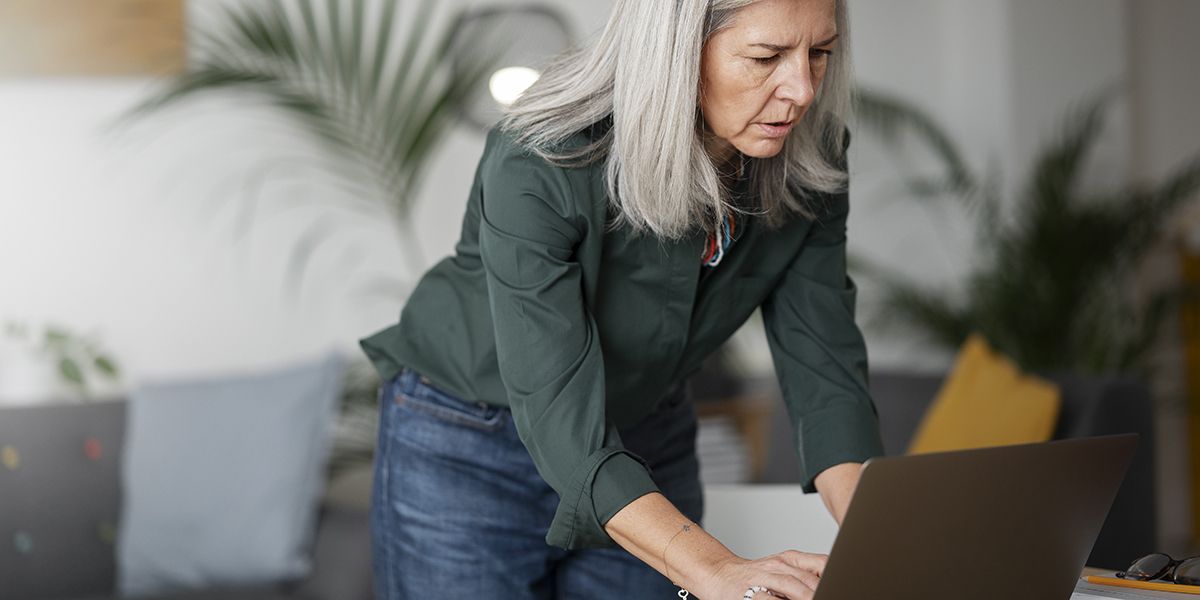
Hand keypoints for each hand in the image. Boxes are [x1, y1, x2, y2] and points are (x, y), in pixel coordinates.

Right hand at [697, 550, 826, 598]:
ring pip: (792, 587)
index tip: (844, 587)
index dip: (834, 577)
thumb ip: (804, 576)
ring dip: (807, 597)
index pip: (820, 565)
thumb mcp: (781, 569)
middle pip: (808, 580)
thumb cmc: (753, 577)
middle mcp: (777, 566)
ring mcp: (762, 579)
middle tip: (832, 598)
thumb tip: (828, 585)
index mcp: (789, 559)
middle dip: (821, 592)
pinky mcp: (748, 594)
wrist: (718, 574)